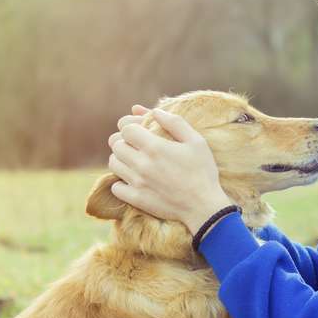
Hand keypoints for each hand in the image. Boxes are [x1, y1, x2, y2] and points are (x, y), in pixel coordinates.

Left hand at [107, 107, 232, 233]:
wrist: (204, 206)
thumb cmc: (202, 171)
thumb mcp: (196, 141)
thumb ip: (175, 123)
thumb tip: (155, 111)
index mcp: (155, 147)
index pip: (126, 129)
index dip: (131, 127)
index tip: (139, 132)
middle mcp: (142, 164)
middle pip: (115, 145)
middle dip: (123, 141)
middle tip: (135, 145)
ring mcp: (137, 183)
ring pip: (113, 164)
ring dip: (120, 159)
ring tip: (133, 161)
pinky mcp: (136, 199)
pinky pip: (115, 187)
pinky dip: (120, 182)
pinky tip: (133, 180)